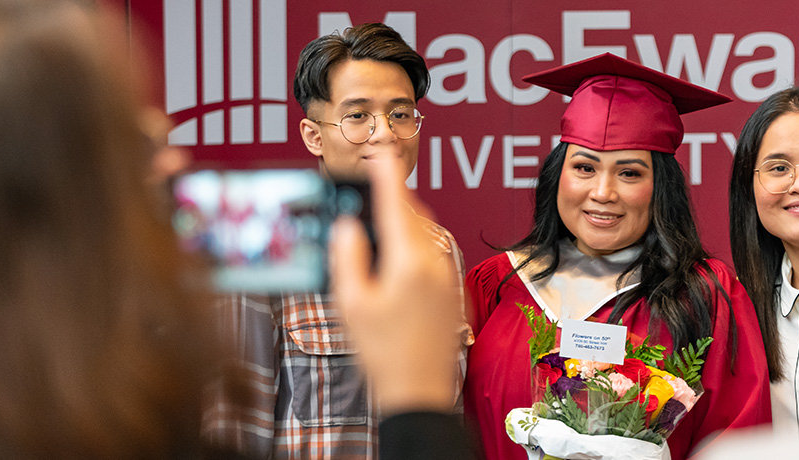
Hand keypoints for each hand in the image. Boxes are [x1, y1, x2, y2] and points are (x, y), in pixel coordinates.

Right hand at [330, 158, 464, 414]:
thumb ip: (348, 257)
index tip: (381, 153)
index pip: (396, 203)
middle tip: (375, 182)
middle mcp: (434, 263)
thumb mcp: (351, 304)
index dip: (387, 174)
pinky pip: (432, 253)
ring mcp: (446, 278)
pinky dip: (413, 241)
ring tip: (381, 215)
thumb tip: (349, 227)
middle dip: (394, 195)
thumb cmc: (384, 355)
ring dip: (404, 218)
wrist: (421, 393)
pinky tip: (396, 253)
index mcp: (409, 260)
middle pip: (413, 214)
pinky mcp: (450, 293)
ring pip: (425, 233)